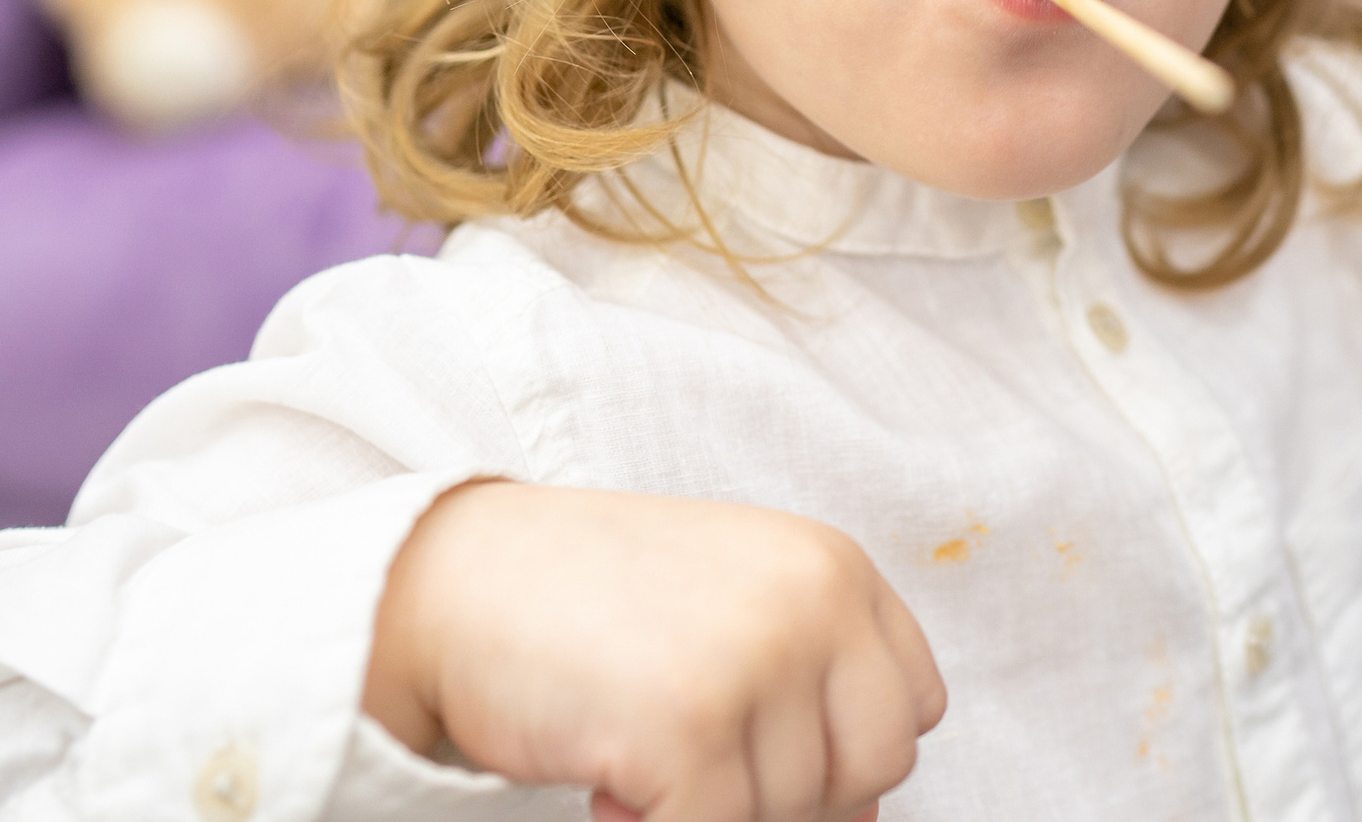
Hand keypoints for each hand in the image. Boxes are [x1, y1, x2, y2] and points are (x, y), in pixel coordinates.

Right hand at [364, 482, 945, 821]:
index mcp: (832, 565)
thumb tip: (866, 818)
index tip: (760, 755)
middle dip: (787, 797)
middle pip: (872, 769)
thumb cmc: (585, 605)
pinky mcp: (694, 723)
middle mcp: (812, 599)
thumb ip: (809, 688)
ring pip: (790, 812)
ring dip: (709, 810)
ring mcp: (758, 657)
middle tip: (692, 768)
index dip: (843, 755)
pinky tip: (607, 789)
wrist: (449, 583)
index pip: (912, 705)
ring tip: (631, 754)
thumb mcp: (727, 612)